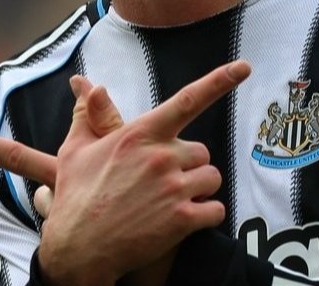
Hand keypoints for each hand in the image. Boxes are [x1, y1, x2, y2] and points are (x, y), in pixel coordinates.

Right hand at [0, 60, 251, 285]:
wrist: (77, 250)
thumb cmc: (75, 198)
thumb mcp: (74, 151)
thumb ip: (88, 115)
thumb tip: (89, 86)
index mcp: (139, 135)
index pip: (187, 101)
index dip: (219, 81)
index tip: (244, 68)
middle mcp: (161, 157)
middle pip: (201, 151)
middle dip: (188, 166)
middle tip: (161, 184)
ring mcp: (173, 188)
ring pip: (211, 178)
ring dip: (198, 190)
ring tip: (169, 203)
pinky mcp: (182, 220)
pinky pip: (216, 209)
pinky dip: (206, 216)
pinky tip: (183, 222)